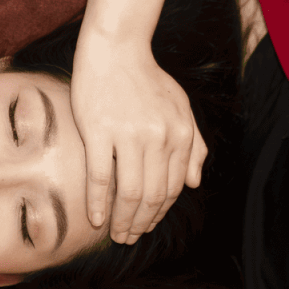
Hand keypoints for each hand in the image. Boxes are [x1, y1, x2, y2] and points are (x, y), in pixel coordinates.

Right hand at [71, 41, 206, 243]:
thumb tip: (193, 183)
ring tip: (116, 234)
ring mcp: (128, 135)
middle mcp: (158, 138)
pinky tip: (95, 218)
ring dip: (123, 219)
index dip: (161, 212)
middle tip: (130, 238)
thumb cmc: (146, 79)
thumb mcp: (180, 108)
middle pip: (153, 195)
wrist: (115, 50)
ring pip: (130, 191)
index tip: (147, 225)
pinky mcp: (99, 131)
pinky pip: (101, 176)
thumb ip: (193, 145)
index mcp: (180, 134)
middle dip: (142, 223)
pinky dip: (98, 202)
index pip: (173, 186)